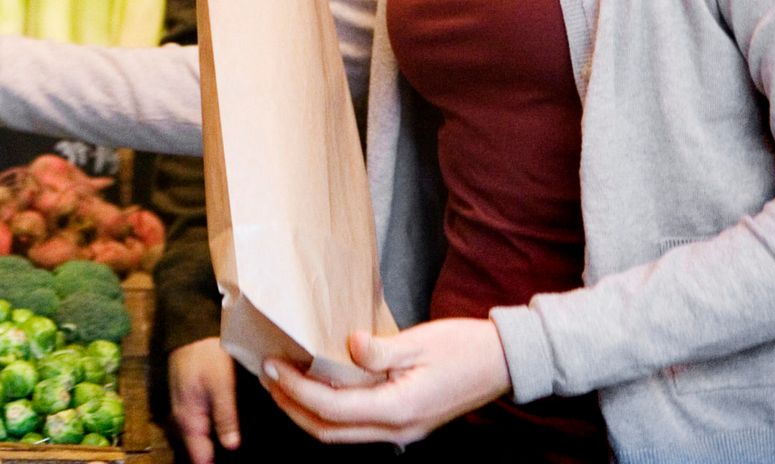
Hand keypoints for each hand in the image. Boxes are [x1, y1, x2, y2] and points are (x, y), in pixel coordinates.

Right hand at [168, 338, 239, 463]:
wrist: (192, 330)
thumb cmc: (206, 354)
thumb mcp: (221, 383)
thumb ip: (225, 416)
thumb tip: (231, 447)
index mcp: (188, 417)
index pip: (198, 456)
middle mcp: (182, 418)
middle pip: (197, 450)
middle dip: (213, 457)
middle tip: (238, 459)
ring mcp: (184, 409)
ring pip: (198, 438)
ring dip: (210, 446)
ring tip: (230, 453)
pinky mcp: (190, 401)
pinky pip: (199, 426)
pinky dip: (209, 433)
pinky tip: (224, 433)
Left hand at [257, 319, 510, 446]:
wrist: (506, 362)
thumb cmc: (465, 347)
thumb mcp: (419, 341)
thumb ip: (378, 349)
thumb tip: (345, 344)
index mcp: (398, 408)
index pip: (331, 407)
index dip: (296, 389)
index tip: (272, 365)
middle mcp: (397, 428)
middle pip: (329, 431)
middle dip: (292, 407)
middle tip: (268, 377)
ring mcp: (403, 430)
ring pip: (342, 433)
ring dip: (308, 412)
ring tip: (285, 383)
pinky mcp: (406, 422)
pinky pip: (358, 425)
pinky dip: (331, 411)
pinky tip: (321, 387)